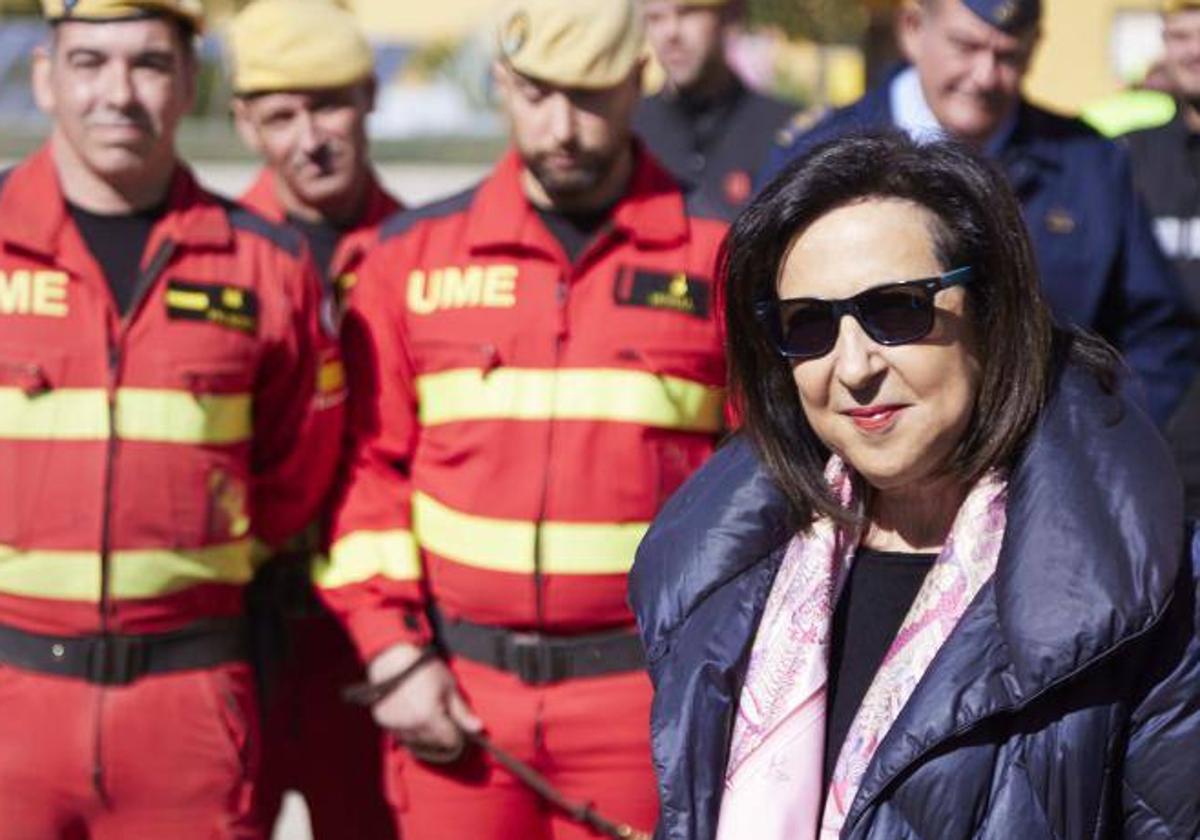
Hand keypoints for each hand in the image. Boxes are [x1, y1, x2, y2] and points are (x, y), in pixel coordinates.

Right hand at [367, 643, 482, 762]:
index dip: (457, 735)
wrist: (392, 659)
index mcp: (430, 718)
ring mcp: (395, 726)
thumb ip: (462, 711)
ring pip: (416, 741)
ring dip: (424, 734)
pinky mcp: (383, 722)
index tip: (458, 726)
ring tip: (427, 715)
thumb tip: (478, 728)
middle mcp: (412, 727)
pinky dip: (409, 729)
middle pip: (433, 743)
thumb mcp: (449, 686)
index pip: (449, 741)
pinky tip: (412, 715)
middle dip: (441, 735)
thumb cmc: (424, 669)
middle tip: (443, 718)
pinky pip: (401, 734)